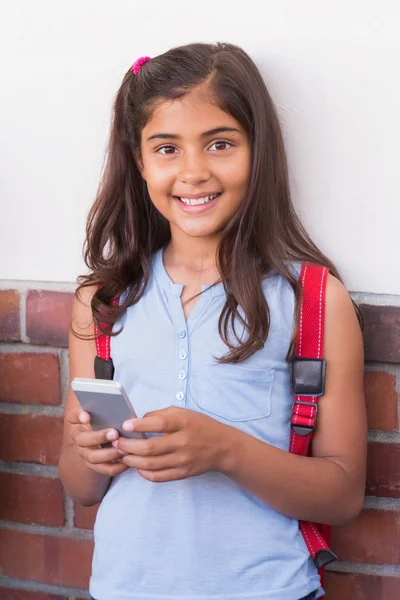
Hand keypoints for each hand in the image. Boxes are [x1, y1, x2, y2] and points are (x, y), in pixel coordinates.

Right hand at [67, 406, 128, 476]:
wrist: (102, 438)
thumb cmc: (107, 419)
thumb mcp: (105, 412)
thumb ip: (107, 408)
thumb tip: (116, 404)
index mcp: (78, 421)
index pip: (73, 416)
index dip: (78, 416)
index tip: (87, 416)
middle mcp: (78, 438)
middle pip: (82, 439)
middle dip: (98, 437)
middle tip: (114, 433)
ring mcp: (85, 453)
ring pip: (92, 457)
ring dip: (108, 454)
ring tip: (123, 450)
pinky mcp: (95, 465)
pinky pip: (104, 469)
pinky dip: (116, 466)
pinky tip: (127, 461)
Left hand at [112, 406, 232, 481]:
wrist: (223, 447)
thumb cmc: (200, 426)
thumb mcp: (183, 413)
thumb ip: (161, 414)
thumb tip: (137, 421)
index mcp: (184, 423)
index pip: (159, 424)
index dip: (140, 425)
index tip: (125, 425)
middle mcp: (183, 442)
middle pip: (150, 448)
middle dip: (128, 446)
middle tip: (116, 442)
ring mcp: (182, 460)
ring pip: (150, 465)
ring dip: (131, 460)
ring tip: (122, 455)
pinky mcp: (182, 473)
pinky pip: (158, 477)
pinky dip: (143, 472)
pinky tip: (137, 466)